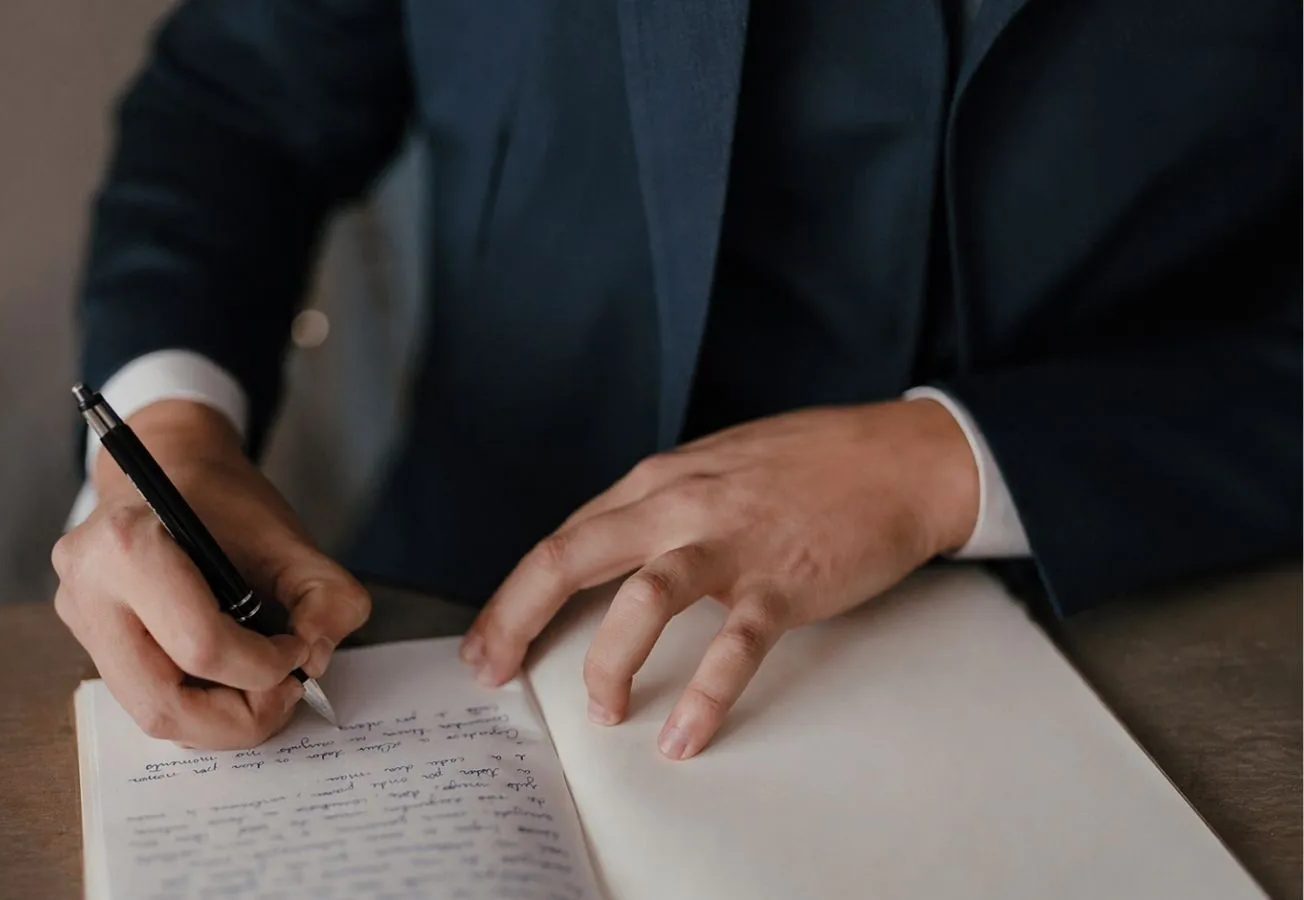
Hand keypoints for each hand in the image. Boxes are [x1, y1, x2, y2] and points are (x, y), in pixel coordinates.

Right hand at [51, 400, 369, 748]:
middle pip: (162, 705)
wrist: (171, 466)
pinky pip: (145, 695)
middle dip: (237, 719)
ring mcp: (80, 618)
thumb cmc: (224, 499)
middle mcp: (87, 588)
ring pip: (150, 714)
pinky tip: (229, 675)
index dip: (264, 667)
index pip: (200, 647)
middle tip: (283, 695)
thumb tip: (316, 659)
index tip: (298, 651)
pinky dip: (198, 702)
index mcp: (128, 546)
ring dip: (218, 719)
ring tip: (261, 687)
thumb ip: (326, 597)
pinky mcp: (87, 638)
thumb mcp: (292, 537)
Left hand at [460, 398, 977, 759]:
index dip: (514, 594)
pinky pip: (732, 647)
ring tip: (604, 711)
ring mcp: (731, 545)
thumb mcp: (712, 467)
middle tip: (494, 671)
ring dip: (609, 662)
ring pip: (643, 600)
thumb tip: (607, 554)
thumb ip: (657, 507)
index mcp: (658, 481)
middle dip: (517, 619)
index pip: (563, 539)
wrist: (901, 457)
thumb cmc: (809, 463)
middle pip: (570, 560)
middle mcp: (680, 506)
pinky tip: (682, 735)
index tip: (487, 640)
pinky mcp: (783, 583)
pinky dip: (704, 697)